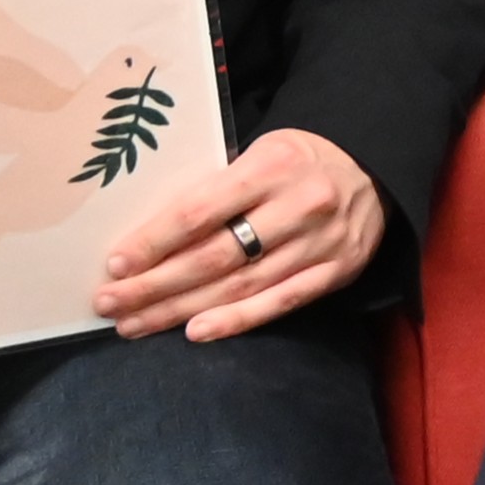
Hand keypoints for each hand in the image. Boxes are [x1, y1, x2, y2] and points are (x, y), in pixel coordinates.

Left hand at [89, 126, 388, 339]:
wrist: (374, 164)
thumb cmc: (298, 160)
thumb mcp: (260, 153)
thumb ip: (216, 191)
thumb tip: (150, 237)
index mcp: (272, 166)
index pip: (200, 211)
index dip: (154, 242)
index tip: (115, 264)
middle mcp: (299, 205)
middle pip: (214, 256)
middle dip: (154, 285)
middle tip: (109, 303)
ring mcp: (320, 243)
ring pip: (240, 286)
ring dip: (181, 310)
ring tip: (136, 324)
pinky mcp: (337, 271)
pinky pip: (280, 302)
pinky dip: (237, 320)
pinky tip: (196, 332)